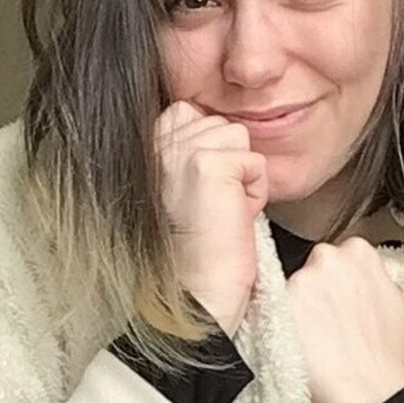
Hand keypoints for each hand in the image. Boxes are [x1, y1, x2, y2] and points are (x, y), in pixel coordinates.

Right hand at [154, 100, 269, 335]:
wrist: (198, 290)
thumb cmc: (197, 249)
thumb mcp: (187, 190)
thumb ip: (192, 152)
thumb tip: (220, 128)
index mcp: (148, 147)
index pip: (192, 112)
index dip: (212, 150)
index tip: (204, 191)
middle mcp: (159, 144)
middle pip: (221, 124)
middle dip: (229, 165)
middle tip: (213, 207)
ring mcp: (182, 151)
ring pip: (239, 138)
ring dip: (242, 177)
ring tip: (222, 211)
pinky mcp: (209, 165)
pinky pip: (255, 162)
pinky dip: (254, 193)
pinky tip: (232, 218)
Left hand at [284, 236, 403, 402]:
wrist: (365, 390)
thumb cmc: (385, 359)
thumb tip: (402, 292)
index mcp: (360, 253)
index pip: (341, 257)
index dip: (341, 283)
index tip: (341, 301)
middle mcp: (329, 259)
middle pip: (314, 268)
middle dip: (318, 291)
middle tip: (327, 321)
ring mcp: (301, 280)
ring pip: (291, 288)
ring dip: (298, 309)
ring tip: (314, 337)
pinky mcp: (278, 303)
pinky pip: (272, 309)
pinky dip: (282, 324)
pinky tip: (300, 343)